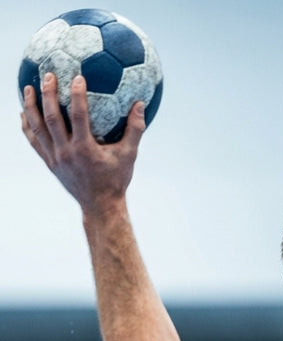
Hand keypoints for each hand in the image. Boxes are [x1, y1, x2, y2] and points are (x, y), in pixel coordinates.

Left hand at [20, 72, 144, 214]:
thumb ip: (135, 130)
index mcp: (86, 149)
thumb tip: (140, 104)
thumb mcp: (129, 156)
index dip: (77, 95)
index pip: (79, 116)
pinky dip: (27, 126)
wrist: (100, 206)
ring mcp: (55, 158)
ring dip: (31, 106)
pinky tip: (24, 112)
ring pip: (37, 128)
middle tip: (48, 75)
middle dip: (48, 95)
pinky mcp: (49, 163)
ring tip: (28, 88)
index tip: (77, 77)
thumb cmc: (116, 180)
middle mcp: (67, 153)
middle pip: (51, 118)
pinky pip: (34, 141)